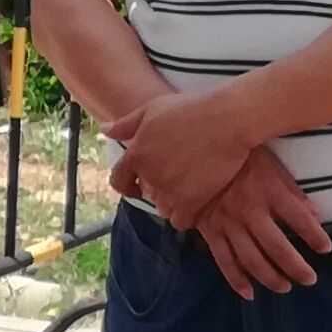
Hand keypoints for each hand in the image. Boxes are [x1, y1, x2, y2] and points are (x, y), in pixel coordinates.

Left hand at [107, 90, 263, 229]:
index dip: (127, 184)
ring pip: (163, 209)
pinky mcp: (191, 202)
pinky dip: (186, 215)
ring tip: (189, 187)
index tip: (137, 185)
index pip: (119, 180)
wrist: (226, 121)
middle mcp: (149, 176)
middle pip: (146, 194)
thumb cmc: (190, 110)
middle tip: (177, 175)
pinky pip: (180, 221)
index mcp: (136, 155)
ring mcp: (170, 191)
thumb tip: (104, 131)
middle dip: (157, 188)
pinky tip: (197, 201)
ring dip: (172, 202)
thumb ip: (126, 124)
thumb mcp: (152, 110)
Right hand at [188, 148, 331, 296]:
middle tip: (309, 279)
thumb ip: (291, 190)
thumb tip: (315, 212)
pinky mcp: (211, 232)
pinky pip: (224, 260)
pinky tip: (249, 294)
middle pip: (277, 247)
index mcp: (269, 191)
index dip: (315, 237)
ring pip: (252, 259)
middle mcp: (250, 211)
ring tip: (285, 288)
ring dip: (271, 278)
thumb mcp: (270, 163)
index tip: (326, 249)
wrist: (195, 155)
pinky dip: (236, 280)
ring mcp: (229, 224)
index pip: (300, 219)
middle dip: (296, 267)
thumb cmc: (239, 157)